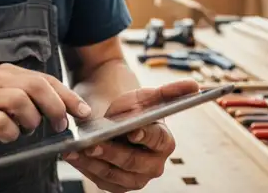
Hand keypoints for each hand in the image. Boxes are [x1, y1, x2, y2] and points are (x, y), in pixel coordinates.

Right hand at [0, 63, 91, 154]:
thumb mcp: (4, 98)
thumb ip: (29, 99)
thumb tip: (62, 110)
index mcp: (8, 73)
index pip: (45, 79)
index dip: (68, 95)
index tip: (83, 111)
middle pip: (36, 85)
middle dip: (55, 106)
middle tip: (60, 125)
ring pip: (20, 100)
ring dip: (31, 119)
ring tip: (27, 129)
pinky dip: (10, 132)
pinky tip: (8, 137)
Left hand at [63, 79, 198, 191]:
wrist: (116, 122)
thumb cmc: (133, 110)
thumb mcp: (146, 97)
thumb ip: (169, 91)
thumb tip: (194, 85)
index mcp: (165, 143)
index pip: (157, 141)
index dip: (145, 136)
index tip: (132, 131)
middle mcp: (153, 165)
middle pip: (132, 162)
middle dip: (111, 152)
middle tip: (92, 144)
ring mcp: (136, 179)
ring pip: (113, 174)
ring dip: (92, 162)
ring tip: (75, 151)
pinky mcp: (118, 186)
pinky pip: (101, 181)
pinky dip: (86, 168)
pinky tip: (74, 157)